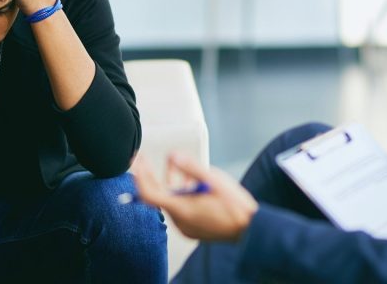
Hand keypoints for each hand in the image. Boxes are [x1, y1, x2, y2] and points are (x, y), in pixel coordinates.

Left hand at [133, 153, 257, 241]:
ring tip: (173, 163)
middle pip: (157, 196)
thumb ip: (192, 167)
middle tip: (143, 159)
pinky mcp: (193, 228)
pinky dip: (179, 194)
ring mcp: (186, 226)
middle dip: (149, 176)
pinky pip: (179, 209)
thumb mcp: (215, 180)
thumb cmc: (235, 205)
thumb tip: (173, 155)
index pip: (150, 193)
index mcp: (182, 208)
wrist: (250, 230)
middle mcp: (180, 220)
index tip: (136, 161)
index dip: (140, 176)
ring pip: (169, 201)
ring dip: (168, 183)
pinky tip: (189, 181)